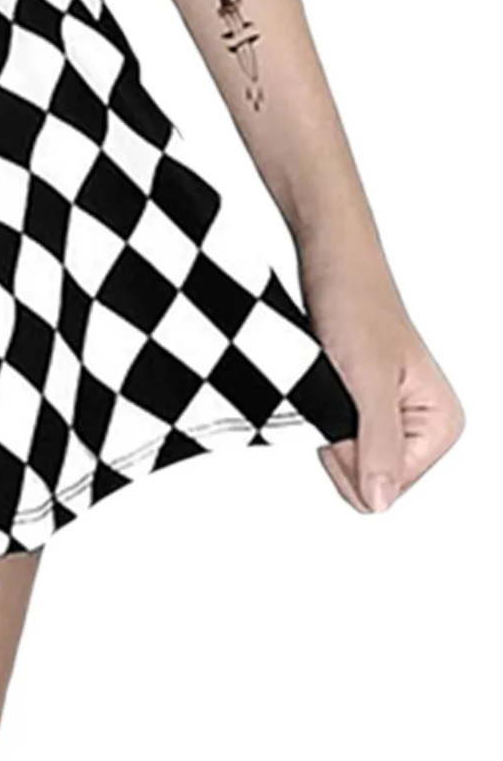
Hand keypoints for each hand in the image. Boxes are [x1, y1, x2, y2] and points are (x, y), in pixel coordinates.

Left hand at [299, 249, 464, 515]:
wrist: (329, 258)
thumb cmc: (355, 301)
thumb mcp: (368, 379)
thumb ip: (377, 444)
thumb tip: (380, 502)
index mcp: (441, 426)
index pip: (387, 489)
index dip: (352, 454)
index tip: (349, 402)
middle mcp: (422, 426)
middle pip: (368, 481)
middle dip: (340, 442)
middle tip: (339, 388)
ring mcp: (391, 417)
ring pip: (347, 460)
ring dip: (327, 424)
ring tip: (333, 379)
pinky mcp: (361, 405)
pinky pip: (333, 436)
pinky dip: (318, 412)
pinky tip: (325, 380)